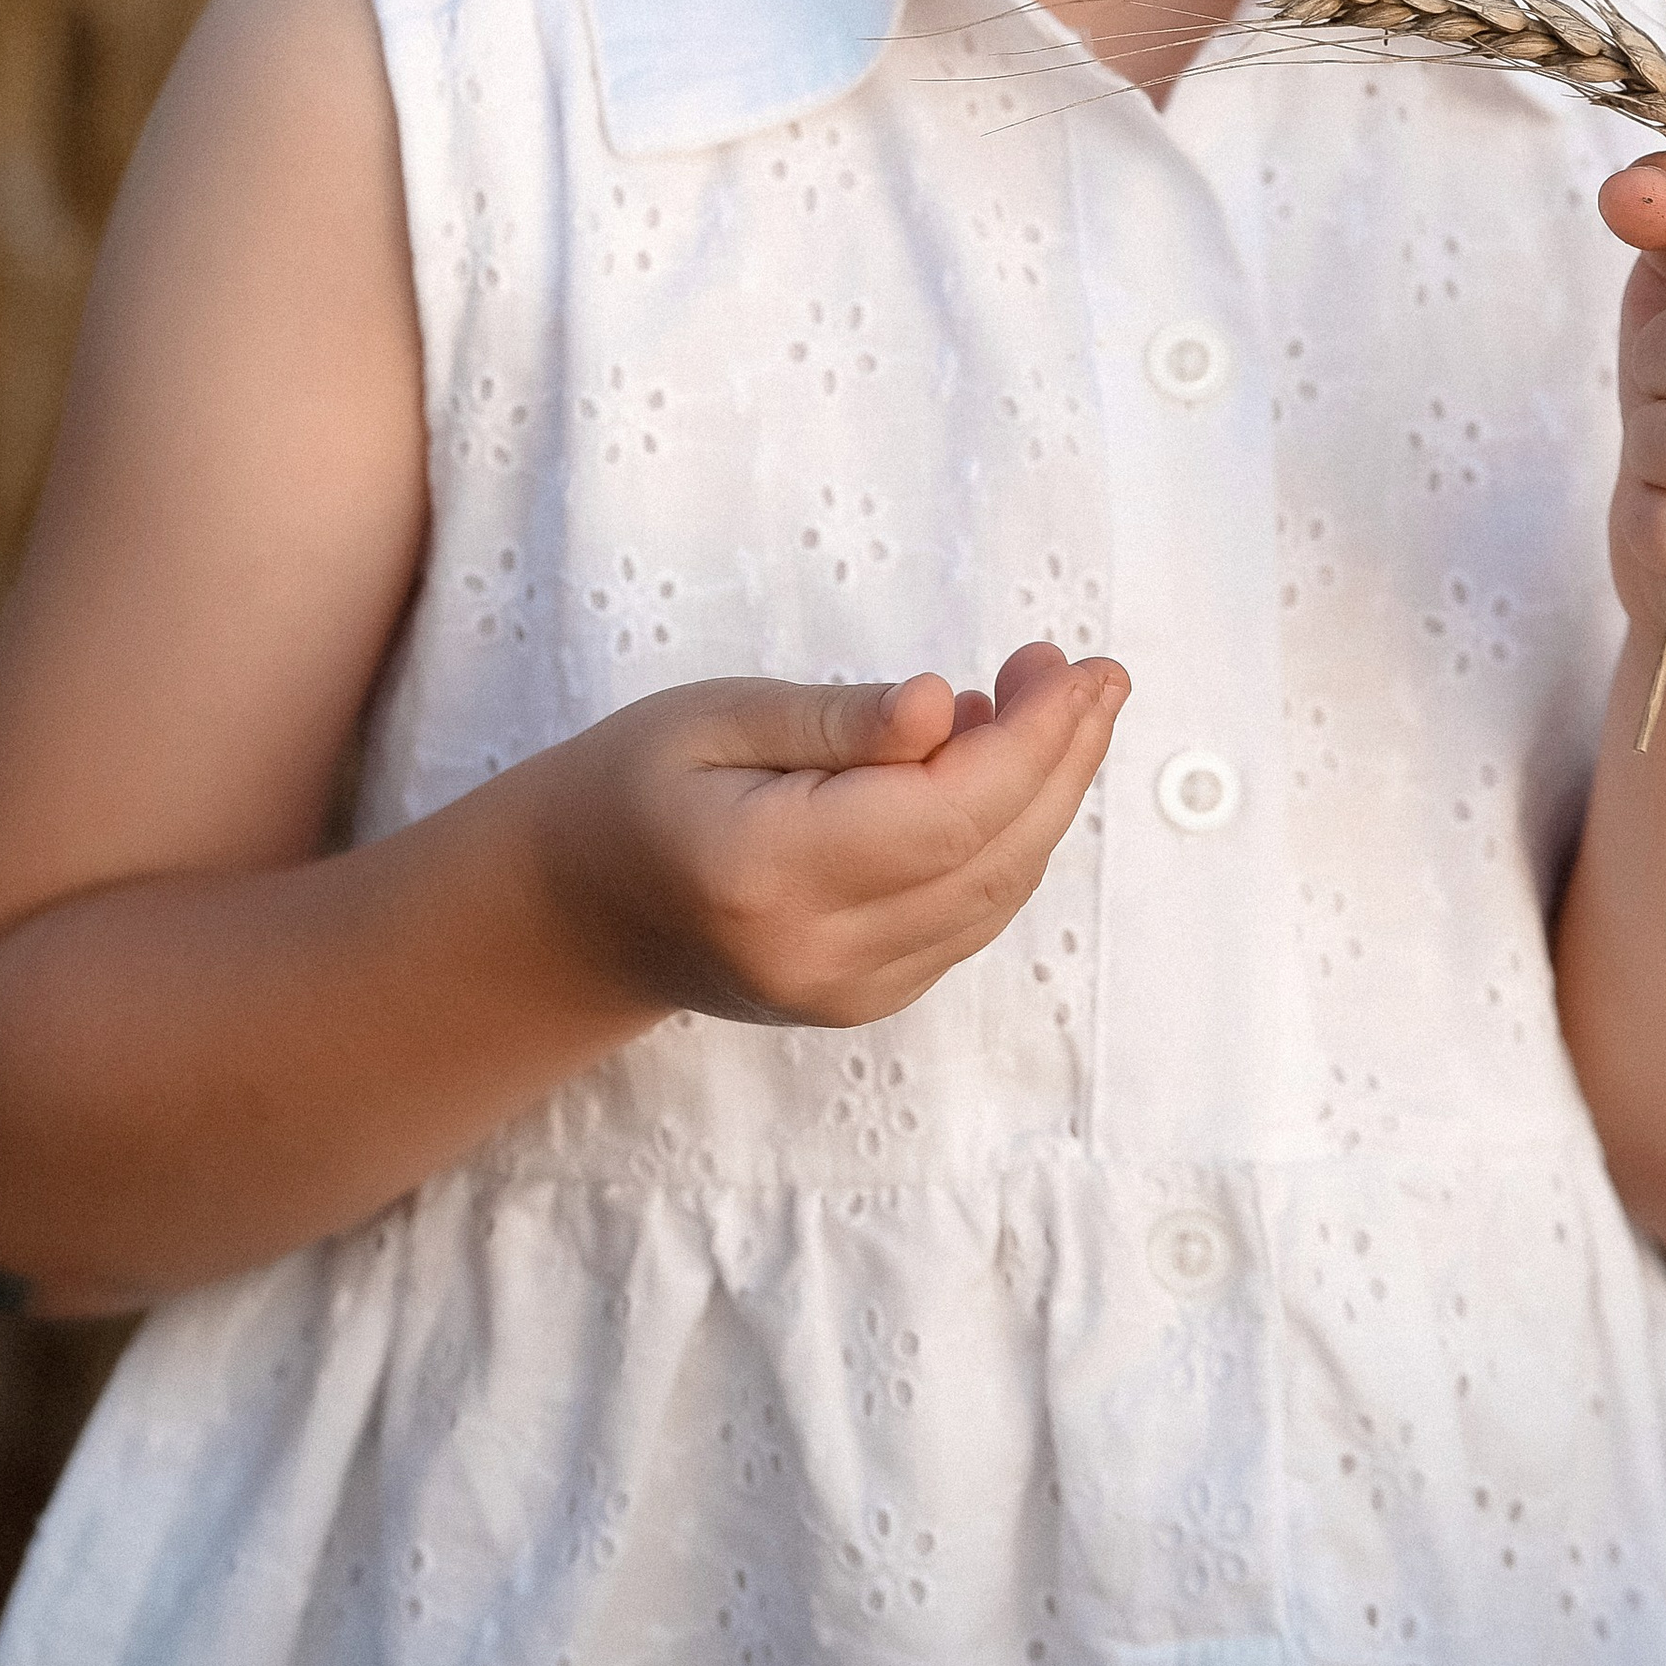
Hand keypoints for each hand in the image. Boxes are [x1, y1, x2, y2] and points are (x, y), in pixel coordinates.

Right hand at [535, 643, 1128, 1028]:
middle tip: (1090, 671)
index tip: (1074, 666)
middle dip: (1062, 759)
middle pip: (991, 860)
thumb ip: (838, 720)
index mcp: (769, 874)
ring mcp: (848, 994)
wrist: (575, 912)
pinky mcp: (867, 1000)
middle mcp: (820, 955)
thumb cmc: (633, 785)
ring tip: (1055, 698)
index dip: (1034, 740)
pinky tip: (1001, 765)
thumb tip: (947, 705)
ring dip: (1047, 796)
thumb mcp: (716, 716)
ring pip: (995, 895)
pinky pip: (969, 917)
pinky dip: (1007, 841)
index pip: (947, 815)